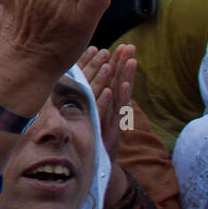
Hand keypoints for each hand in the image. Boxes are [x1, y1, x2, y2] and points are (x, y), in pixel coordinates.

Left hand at [78, 44, 135, 162]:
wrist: (96, 162)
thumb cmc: (91, 137)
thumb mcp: (87, 115)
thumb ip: (86, 99)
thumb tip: (76, 80)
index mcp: (105, 102)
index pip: (110, 79)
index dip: (114, 63)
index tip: (116, 46)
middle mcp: (111, 108)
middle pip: (118, 81)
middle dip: (123, 64)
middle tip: (129, 46)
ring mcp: (113, 117)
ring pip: (120, 94)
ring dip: (125, 76)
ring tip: (131, 61)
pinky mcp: (112, 128)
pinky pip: (115, 111)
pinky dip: (117, 99)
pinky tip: (118, 87)